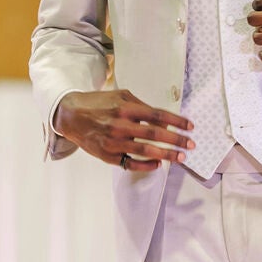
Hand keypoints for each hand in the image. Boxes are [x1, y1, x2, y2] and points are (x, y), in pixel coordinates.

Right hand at [55, 90, 194, 171]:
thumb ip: (141, 105)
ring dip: (166, 155)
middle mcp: (120, 125)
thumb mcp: (120, 96)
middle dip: (176, 141)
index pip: (158, 115)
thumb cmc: (98, 104)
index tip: (190, 127)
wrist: (71, 115)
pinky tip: (158, 164)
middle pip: (155, 134)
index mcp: (125, 107)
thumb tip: (162, 118)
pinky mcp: (107, 155)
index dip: (177, 122)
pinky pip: (130, 163)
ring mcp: (113, 142)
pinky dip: (146, 165)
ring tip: (180, 158)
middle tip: (190, 145)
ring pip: (145, 150)